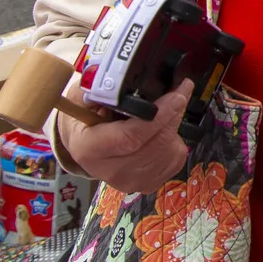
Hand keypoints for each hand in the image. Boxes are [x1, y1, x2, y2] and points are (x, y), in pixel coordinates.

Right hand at [58, 79, 193, 193]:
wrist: (82, 145)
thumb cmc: (83, 117)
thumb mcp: (81, 96)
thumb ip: (101, 87)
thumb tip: (124, 76)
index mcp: (90, 149)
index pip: (131, 137)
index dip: (159, 115)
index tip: (176, 95)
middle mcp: (110, 171)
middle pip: (156, 143)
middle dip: (173, 114)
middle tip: (181, 91)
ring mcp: (130, 182)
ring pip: (169, 151)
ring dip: (175, 126)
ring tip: (167, 110)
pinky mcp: (147, 185)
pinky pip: (175, 160)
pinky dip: (175, 141)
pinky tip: (162, 131)